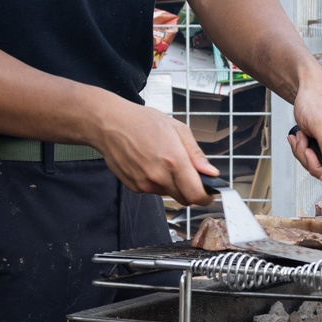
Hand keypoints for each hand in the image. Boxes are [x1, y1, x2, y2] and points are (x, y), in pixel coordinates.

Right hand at [92, 94, 217, 204]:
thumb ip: (196, 154)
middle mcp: (159, 176)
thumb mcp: (177, 129)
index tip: (209, 193)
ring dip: (172, 184)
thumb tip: (211, 173)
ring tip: (163, 160)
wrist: (110, 124)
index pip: (196, 194)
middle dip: (190, 190)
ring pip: (169, 194)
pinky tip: (149, 163)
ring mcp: (145, 184)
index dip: (205, 197)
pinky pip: (153, 190)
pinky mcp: (134, 187)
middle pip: (184, 198)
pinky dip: (157, 182)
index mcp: (174, 161)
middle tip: (188, 173)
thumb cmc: (143, 122)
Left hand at [288, 79, 321, 186]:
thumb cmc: (316, 100)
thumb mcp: (319, 122)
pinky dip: (306, 153)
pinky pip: (320, 162)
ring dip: (307, 156)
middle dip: (314, 163)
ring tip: (302, 138)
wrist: (310, 91)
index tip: (321, 173)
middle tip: (304, 147)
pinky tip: (302, 140)